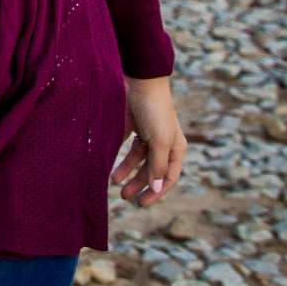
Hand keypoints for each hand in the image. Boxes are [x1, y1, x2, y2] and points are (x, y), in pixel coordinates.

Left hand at [111, 75, 185, 206]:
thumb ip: (157, 166)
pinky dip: (120, 159)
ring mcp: (148, 135)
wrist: (140, 81)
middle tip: (124, 197)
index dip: (157, 192)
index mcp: (176, 148)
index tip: (142, 204)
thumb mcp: (159, 141)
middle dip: (139, 184)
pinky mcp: (133, 127)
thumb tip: (156, 189)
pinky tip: (110, 168)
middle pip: (152, 170)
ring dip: (127, 172)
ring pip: (138, 160)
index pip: (169, 177)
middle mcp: (164, 143)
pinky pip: (127, 148)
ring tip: (114, 183)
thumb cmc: (155, 111)